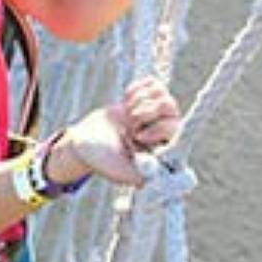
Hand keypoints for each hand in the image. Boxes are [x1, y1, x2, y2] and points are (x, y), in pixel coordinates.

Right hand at [51, 79, 182, 186]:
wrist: (85, 142)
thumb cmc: (101, 160)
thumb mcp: (120, 172)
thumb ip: (141, 176)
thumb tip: (163, 178)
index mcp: (162, 151)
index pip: (176, 130)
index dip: (158, 129)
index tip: (137, 136)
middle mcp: (163, 134)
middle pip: (170, 106)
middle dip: (145, 112)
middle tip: (129, 125)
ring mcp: (156, 115)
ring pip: (162, 93)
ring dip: (138, 102)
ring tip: (127, 116)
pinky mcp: (146, 99)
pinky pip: (152, 83)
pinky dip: (136, 89)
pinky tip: (126, 102)